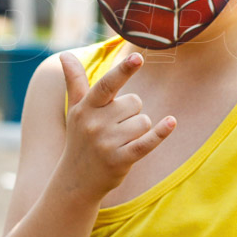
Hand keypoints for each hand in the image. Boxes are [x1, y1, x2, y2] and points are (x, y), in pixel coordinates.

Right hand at [58, 52, 175, 201]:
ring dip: (139, 130)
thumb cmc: (80, 139)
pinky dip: (160, 133)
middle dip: (131, 113)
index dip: (123, 71)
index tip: (138, 57)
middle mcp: (95, 124)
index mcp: (86, 108)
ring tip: (121, 142)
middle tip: (115, 128)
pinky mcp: (120, 160)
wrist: (75, 182)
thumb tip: (65, 54)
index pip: (106, 85)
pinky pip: (146, 142)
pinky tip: (171, 122)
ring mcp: (107, 143)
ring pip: (143, 122)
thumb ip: (75, 81)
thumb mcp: (76, 110)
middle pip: (135, 103)